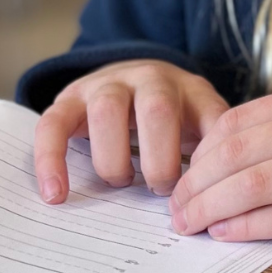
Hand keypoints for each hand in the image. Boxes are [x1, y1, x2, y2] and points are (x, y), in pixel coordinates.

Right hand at [32, 58, 228, 201]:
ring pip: (106, 112)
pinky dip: (51, 160)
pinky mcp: (68, 101)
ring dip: (114, 158)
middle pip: (157, 109)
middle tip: (161, 189)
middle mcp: (147, 79)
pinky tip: (56, 194)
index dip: (209, 155)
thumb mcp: (203, 121)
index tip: (202, 190)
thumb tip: (220, 192)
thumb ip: (215, 146)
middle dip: (161, 158)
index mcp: (188, 88)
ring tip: (120, 183)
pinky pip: (52, 126)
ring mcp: (105, 86)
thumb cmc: (174, 114)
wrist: (133, 78)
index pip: (210, 114)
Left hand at [165, 80, 271, 240]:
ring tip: (190, 224)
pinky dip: (253, 226)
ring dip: (214, 207)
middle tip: (175, 208)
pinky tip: (230, 233)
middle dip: (197, 183)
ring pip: (259, 183)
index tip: (185, 174)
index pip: (243, 119)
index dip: (202, 149)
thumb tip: (243, 148)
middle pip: (241, 151)